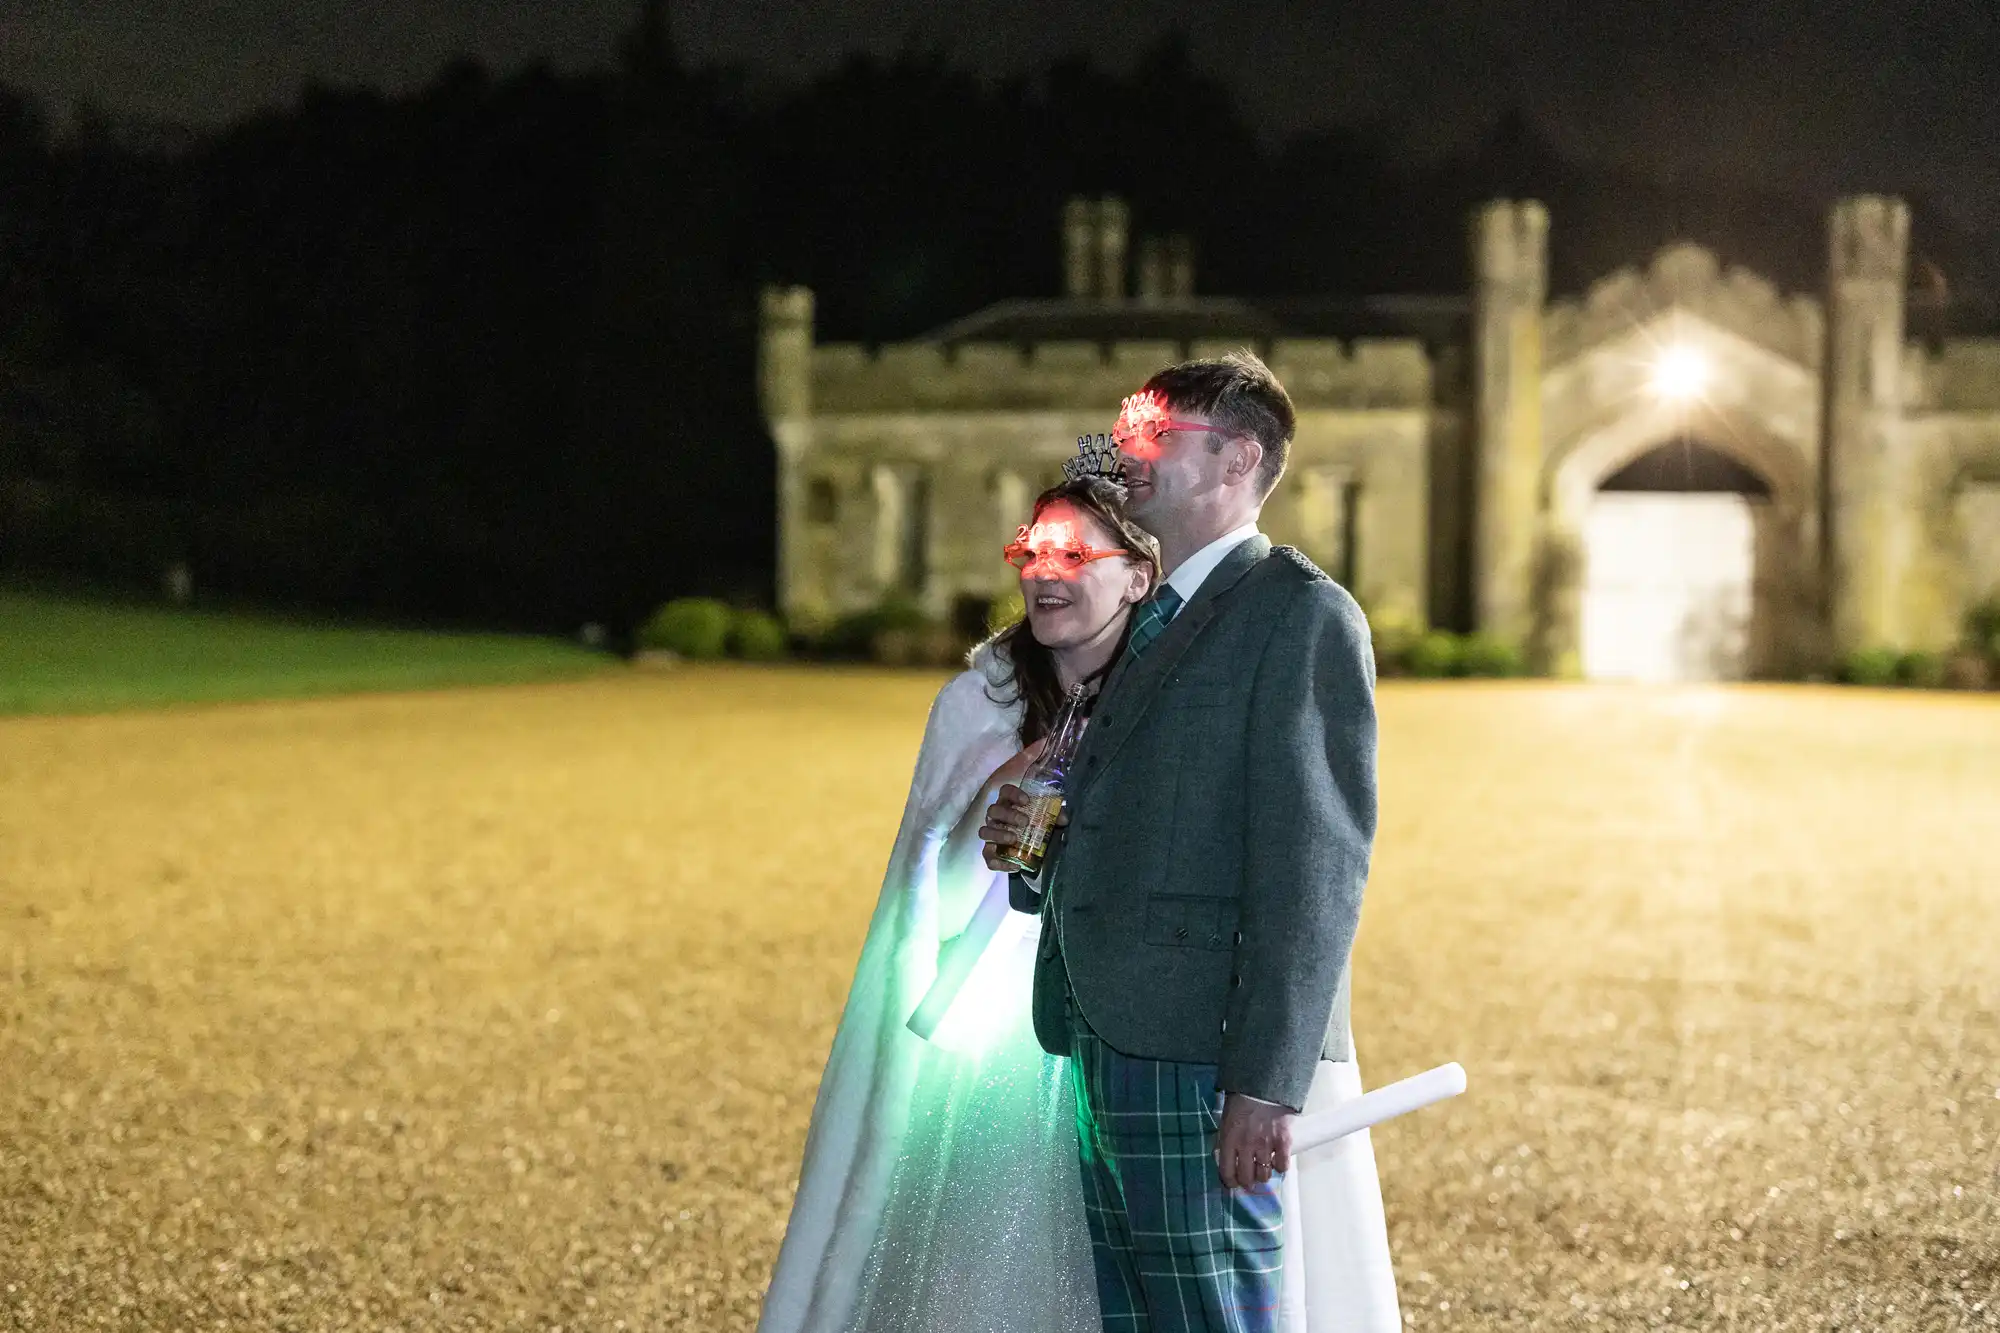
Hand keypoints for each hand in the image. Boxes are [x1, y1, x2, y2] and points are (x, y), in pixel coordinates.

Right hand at [977, 742, 1065, 871]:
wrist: (1034, 852)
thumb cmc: (1036, 828)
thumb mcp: (1048, 821)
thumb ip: (1055, 816)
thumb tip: (1064, 819)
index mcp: (1009, 804)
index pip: (1005, 792)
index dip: (1013, 793)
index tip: (1026, 800)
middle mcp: (996, 818)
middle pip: (993, 810)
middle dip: (1008, 815)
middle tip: (1025, 822)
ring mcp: (991, 835)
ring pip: (984, 832)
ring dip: (998, 834)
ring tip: (1013, 839)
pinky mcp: (991, 853)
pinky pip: (988, 857)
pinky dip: (999, 862)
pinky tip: (1014, 865)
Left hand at [1214, 1093, 1294, 1189]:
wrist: (1264, 1083)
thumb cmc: (1242, 1100)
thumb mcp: (1226, 1120)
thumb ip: (1225, 1140)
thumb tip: (1224, 1158)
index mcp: (1229, 1139)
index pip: (1227, 1172)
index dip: (1230, 1182)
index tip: (1233, 1183)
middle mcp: (1246, 1146)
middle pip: (1247, 1178)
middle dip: (1247, 1181)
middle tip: (1250, 1179)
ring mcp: (1266, 1145)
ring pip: (1265, 1175)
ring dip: (1263, 1175)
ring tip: (1263, 1169)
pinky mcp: (1283, 1141)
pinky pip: (1282, 1166)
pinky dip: (1280, 1167)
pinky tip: (1277, 1161)